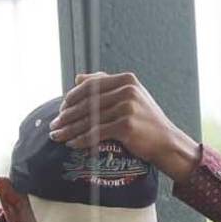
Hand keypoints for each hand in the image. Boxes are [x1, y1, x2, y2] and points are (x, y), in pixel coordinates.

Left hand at [48, 72, 200, 181]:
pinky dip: (81, 139)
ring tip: (57, 136)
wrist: (167, 142)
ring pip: (89, 119)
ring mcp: (127, 107)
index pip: (90, 86)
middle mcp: (127, 90)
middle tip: (54, 125)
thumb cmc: (145, 120)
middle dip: (67, 115)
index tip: (61, 109)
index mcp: (126, 80)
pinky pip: (96, 133)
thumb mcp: (129, 96)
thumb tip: (78, 77)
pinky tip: (71, 144)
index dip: (72, 97)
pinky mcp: (126, 125)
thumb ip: (105, 85)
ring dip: (69, 129)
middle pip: (87, 102)